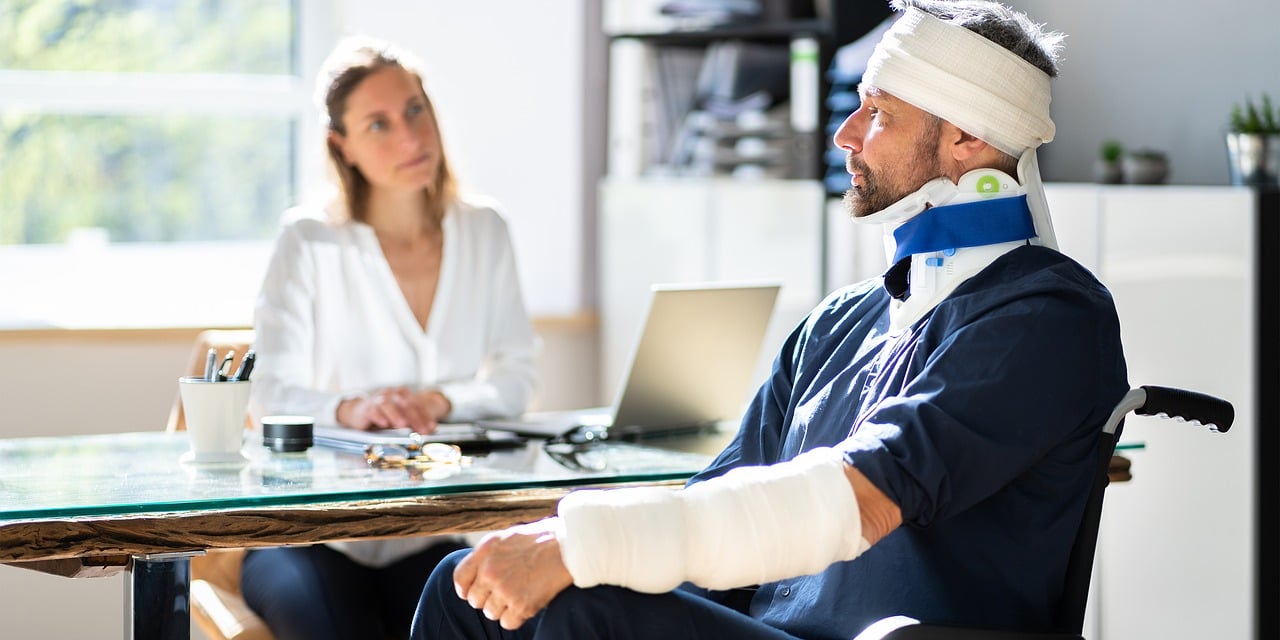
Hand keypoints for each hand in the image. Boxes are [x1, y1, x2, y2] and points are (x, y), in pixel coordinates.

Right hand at [336, 387, 450, 433]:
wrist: (358, 413)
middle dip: (415, 418)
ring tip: (403, 425)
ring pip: (388, 405)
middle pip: (405, 404)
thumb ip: (414, 421)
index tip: (431, 428)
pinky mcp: (366, 408)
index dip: (425, 416)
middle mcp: (391, 394)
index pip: (416, 404)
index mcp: (402, 394)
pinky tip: (384, 423)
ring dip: (396, 415)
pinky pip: (373, 411)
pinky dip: (379, 416)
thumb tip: (431, 430)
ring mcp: (378, 400)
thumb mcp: (400, 417)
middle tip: (421, 430)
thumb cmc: (384, 415)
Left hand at [454, 518, 572, 629]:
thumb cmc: (541, 539)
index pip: (460, 579)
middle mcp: (491, 571)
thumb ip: (488, 555)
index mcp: (486, 551)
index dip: (466, 589)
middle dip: (487, 598)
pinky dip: (516, 617)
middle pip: (475, 600)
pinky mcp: (522, 606)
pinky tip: (526, 603)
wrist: (570, 547)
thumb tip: (476, 574)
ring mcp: (505, 590)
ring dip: (502, 608)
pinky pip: (507, 623)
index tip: (474, 591)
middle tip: (505, 591)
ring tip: (519, 594)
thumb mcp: (507, 537)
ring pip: (490, 613)